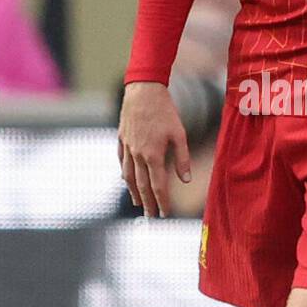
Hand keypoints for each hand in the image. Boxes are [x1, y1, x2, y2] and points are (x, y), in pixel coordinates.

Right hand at [118, 81, 191, 216]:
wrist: (143, 90)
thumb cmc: (165, 110)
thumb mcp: (179, 134)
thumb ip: (182, 158)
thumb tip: (186, 180)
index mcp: (153, 155)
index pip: (158, 186)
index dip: (162, 202)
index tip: (165, 214)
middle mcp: (138, 155)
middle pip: (142, 185)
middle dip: (147, 203)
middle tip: (151, 216)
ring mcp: (127, 147)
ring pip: (128, 175)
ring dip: (133, 191)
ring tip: (138, 203)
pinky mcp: (121, 138)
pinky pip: (121, 160)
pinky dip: (124, 172)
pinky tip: (126, 178)